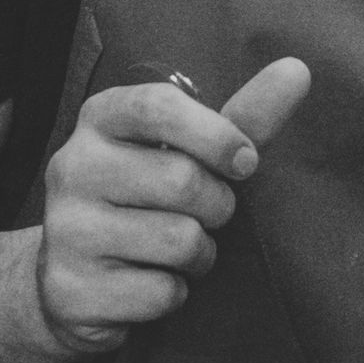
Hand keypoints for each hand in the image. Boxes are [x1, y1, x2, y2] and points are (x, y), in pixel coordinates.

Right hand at [37, 57, 309, 355]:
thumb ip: (242, 116)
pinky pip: (161, 292)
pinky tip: (150, 281)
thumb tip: (298, 69)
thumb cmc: (148, 198)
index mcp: (100, 118)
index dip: (216, 135)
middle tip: (209, 214)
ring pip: (178, 240)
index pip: (159, 107)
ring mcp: (65, 230)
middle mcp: (72, 167)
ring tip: (181, 249)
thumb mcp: (187, 151)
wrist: (75, 281)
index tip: (247, 163)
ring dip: (201, 254)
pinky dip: (175, 294)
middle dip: (218, 205)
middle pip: (181, 180)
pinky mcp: (72, 290)